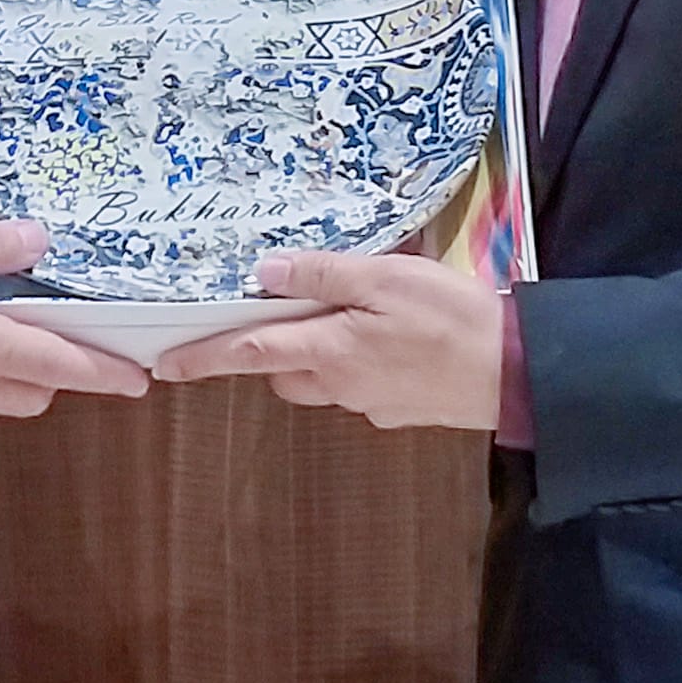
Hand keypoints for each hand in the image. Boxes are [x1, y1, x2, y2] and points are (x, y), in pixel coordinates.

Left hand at [156, 250, 505, 429]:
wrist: (515, 374)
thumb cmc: (451, 319)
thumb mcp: (386, 277)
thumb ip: (324, 275)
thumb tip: (266, 273)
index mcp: (329, 350)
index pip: (250, 353)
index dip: (204, 358)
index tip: (165, 367)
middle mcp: (340, 384)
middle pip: (283, 370)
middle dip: (272, 347)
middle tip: (283, 309)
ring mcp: (371, 403)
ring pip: (320, 380)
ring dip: (317, 354)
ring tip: (347, 314)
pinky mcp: (400, 409)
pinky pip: (360, 387)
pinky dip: (360, 363)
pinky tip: (392, 338)